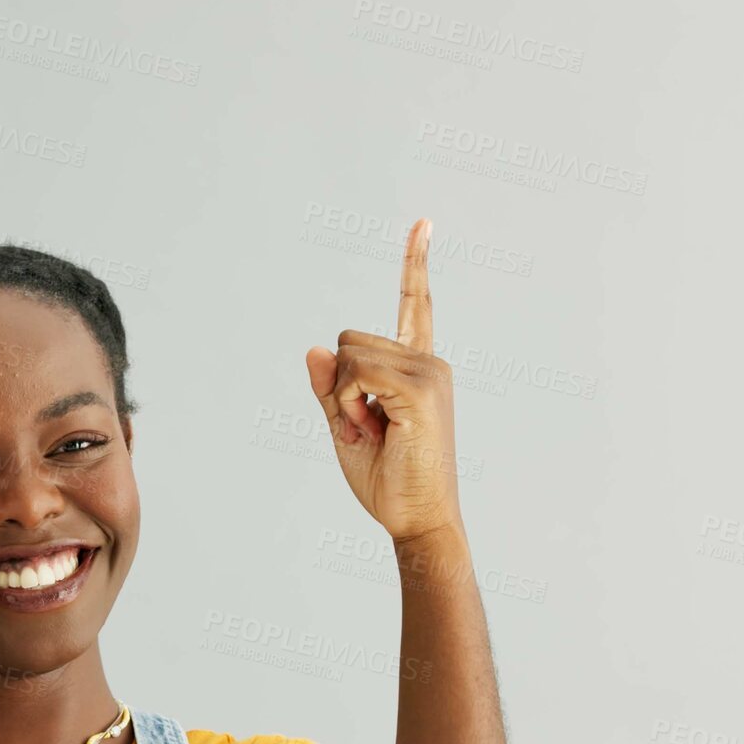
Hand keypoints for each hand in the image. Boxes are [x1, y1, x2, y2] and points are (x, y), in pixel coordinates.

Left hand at [304, 218, 462, 543]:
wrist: (418, 520)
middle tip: (364, 429)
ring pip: (348, 354)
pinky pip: (357, 373)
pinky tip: (372, 430)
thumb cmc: (389, 481)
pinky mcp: (421, 388)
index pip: (415, 306)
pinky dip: (350, 404)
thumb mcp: (346, 428)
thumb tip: (314, 348)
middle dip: (338, 386)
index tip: (423, 223)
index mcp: (416, 369)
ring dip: (343, 399)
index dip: (415, 263)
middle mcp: (428, 362)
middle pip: (349, 339)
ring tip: (373, 433)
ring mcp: (428, 372)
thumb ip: (330, 388)